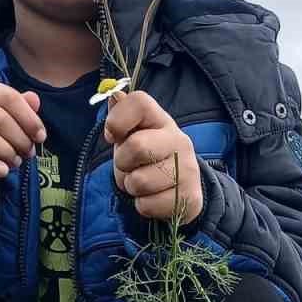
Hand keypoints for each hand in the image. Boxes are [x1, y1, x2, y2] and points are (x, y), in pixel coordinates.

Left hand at [104, 90, 202, 223]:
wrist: (182, 191)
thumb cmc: (148, 159)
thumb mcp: (133, 136)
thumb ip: (122, 118)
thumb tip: (114, 96)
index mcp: (161, 120)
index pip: (139, 102)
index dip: (118, 119)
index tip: (112, 136)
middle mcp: (179, 140)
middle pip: (137, 146)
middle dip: (122, 163)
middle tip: (129, 167)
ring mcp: (188, 169)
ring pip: (139, 181)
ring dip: (132, 187)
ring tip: (142, 184)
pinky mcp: (190, 197)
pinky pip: (147, 205)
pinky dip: (143, 205)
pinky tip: (153, 198)